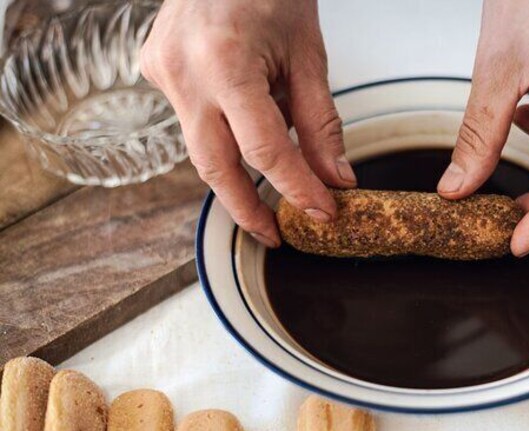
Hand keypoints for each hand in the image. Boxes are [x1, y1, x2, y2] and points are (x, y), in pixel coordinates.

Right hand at [141, 0, 355, 246]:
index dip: (297, 189)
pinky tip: (245, 121)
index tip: (322, 213)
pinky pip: (191, 118)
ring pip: (199, 148)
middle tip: (276, 235)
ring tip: (270, 192)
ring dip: (236, 175)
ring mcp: (161, 69)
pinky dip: (223, 131)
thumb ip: (320, 123)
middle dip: (248, 209)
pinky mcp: (153, 67)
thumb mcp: (308, 56)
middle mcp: (183, 71)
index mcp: (226, 64)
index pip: (265, 151)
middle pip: (215, 167)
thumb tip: (334, 179)